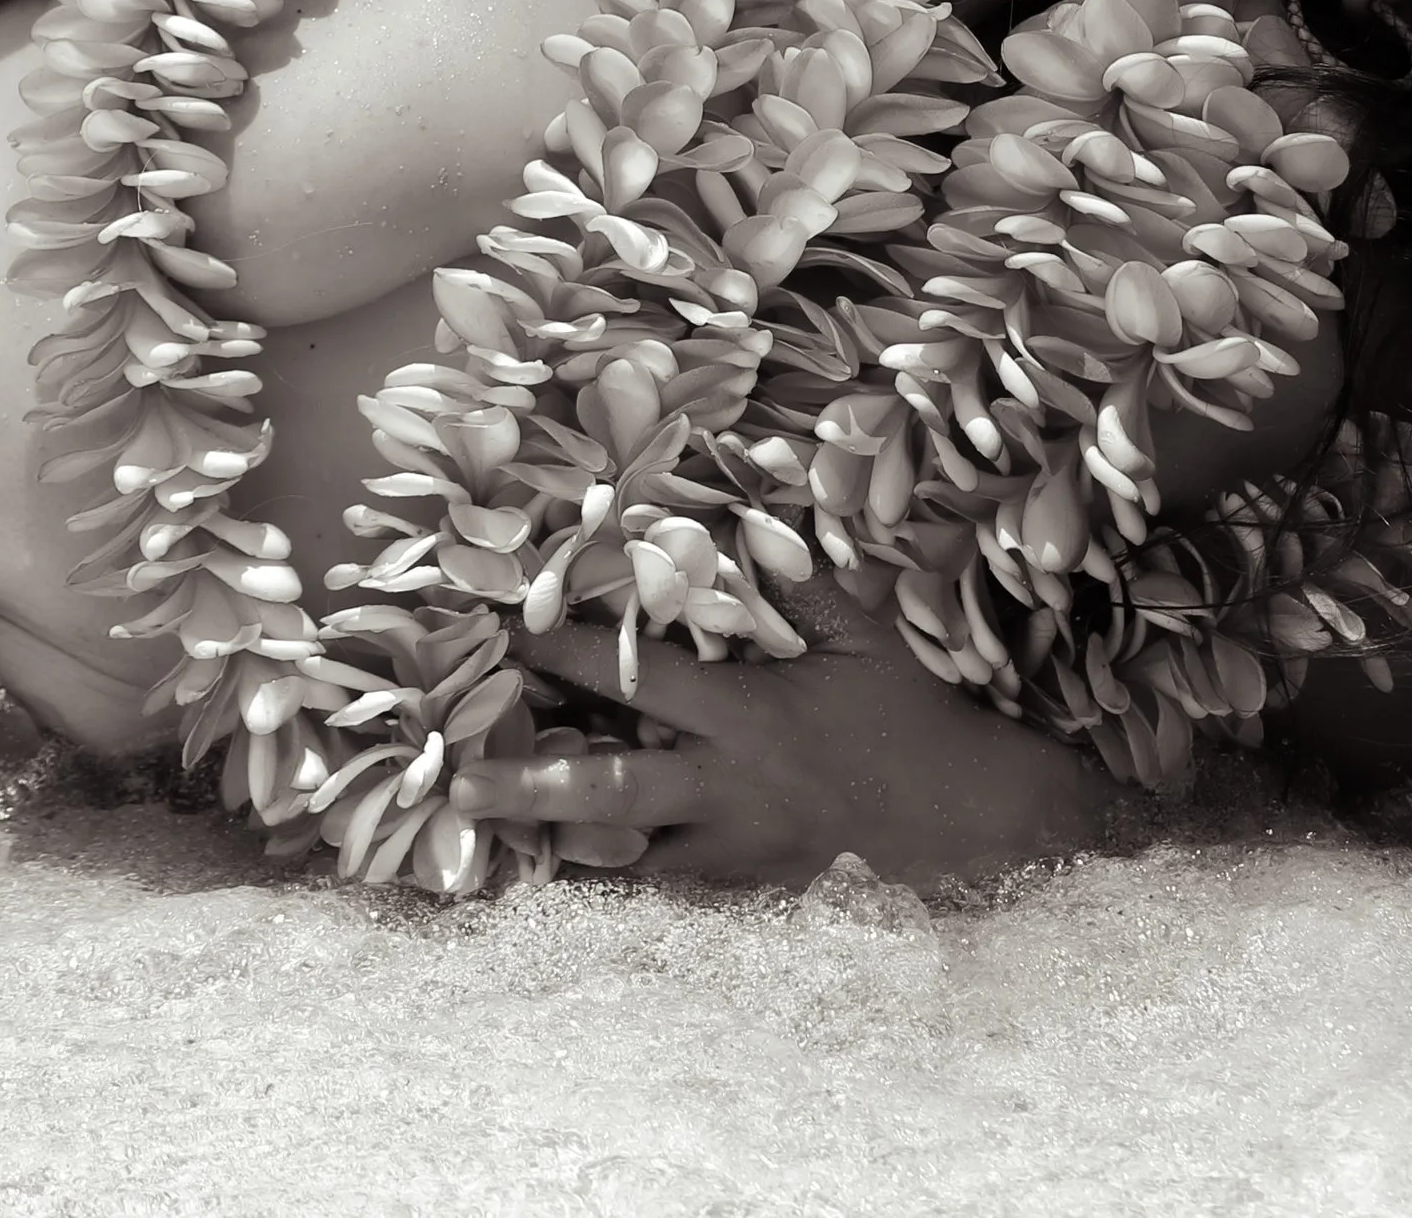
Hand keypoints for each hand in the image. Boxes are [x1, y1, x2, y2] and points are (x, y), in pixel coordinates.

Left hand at [448, 592, 1113, 888]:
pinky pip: (667, 886)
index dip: (574, 654)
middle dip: (528, 784)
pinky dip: (620, 876)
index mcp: (746, 716)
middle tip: (458, 780)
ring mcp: (732, 846)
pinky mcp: (744, 883)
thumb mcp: (858, 634)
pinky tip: (574, 871)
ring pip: (624, 854)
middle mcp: (725, 786)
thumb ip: (795, 584)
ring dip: (559, 841)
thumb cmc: (902, 709)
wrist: (953, 807)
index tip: (515, 633)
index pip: (641, 680)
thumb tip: (742, 525)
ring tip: (489, 835)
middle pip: (608, 790)